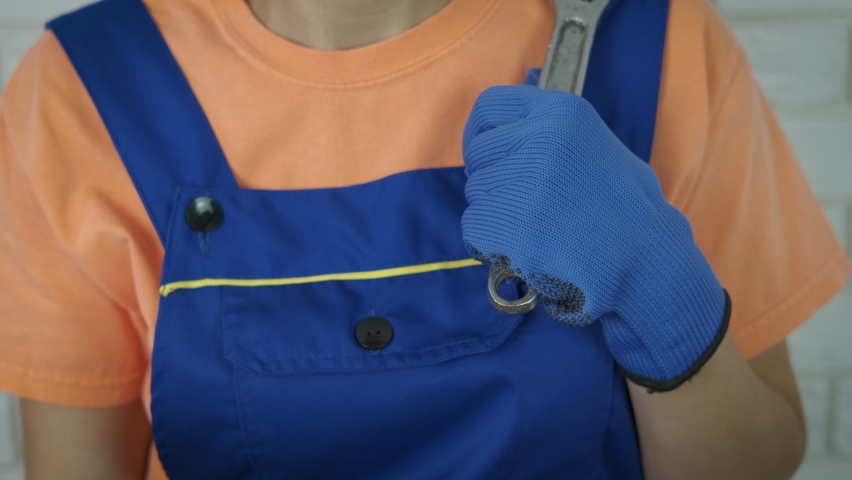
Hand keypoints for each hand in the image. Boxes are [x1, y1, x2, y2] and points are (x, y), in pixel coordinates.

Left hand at [461, 85, 729, 390]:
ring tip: (541, 229)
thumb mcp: (593, 145)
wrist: (648, 262)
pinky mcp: (508, 225)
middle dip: (492, 182)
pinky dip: (490, 244)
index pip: (489, 106)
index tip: (487, 156)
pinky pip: (473, 229)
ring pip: (475, 196)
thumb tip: (495, 135)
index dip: (480, 134)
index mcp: (561, 112)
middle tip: (528, 206)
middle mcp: (539, 139)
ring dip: (495, 216)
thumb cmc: (624, 209)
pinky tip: (529, 249)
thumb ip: (547, 134)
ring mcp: (524, 182)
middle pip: (478, 155)